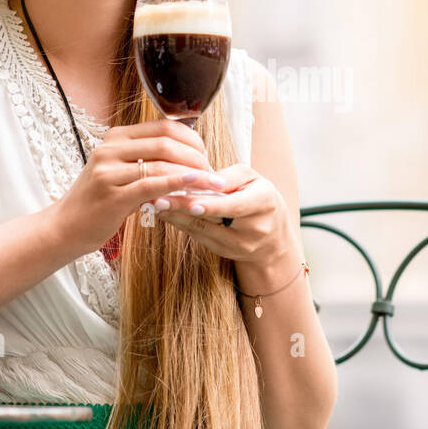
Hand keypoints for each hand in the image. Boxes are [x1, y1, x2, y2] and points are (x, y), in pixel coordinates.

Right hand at [53, 118, 215, 258]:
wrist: (65, 228)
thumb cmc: (98, 202)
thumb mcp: (121, 173)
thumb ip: (148, 162)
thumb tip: (188, 157)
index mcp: (117, 138)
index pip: (164, 127)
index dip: (192, 140)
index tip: (206, 157)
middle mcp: (111, 148)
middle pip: (166, 142)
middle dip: (197, 157)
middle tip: (213, 174)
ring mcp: (109, 171)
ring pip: (162, 163)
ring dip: (193, 175)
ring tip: (212, 186)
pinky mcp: (112, 195)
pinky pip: (152, 185)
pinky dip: (177, 185)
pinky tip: (194, 190)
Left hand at [153, 163, 290, 263]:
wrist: (273, 234)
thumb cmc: (259, 196)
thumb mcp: (252, 178)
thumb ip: (228, 176)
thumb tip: (202, 176)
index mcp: (264, 202)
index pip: (236, 206)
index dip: (213, 205)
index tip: (190, 202)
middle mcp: (255, 228)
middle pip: (214, 219)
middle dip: (183, 209)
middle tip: (157, 199)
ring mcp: (239, 244)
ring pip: (201, 230)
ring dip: (175, 217)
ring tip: (154, 204)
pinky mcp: (224, 252)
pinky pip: (198, 237)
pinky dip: (180, 224)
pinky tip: (164, 214)